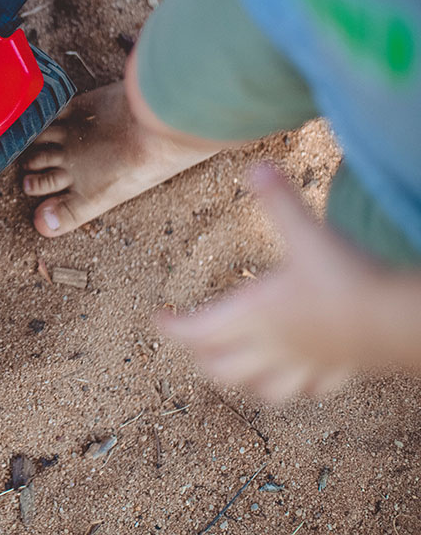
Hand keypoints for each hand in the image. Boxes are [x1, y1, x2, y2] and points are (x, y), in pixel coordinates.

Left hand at [158, 165, 405, 401]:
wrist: (398, 320)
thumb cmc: (349, 279)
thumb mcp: (308, 234)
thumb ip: (280, 202)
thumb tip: (256, 167)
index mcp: (254, 316)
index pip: (197, 331)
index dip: (172, 327)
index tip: (159, 318)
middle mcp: (272, 347)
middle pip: (220, 368)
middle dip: (200, 357)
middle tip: (192, 342)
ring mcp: (303, 365)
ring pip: (258, 388)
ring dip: (238, 380)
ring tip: (231, 368)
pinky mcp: (333, 374)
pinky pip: (303, 391)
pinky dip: (289, 387)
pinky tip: (292, 378)